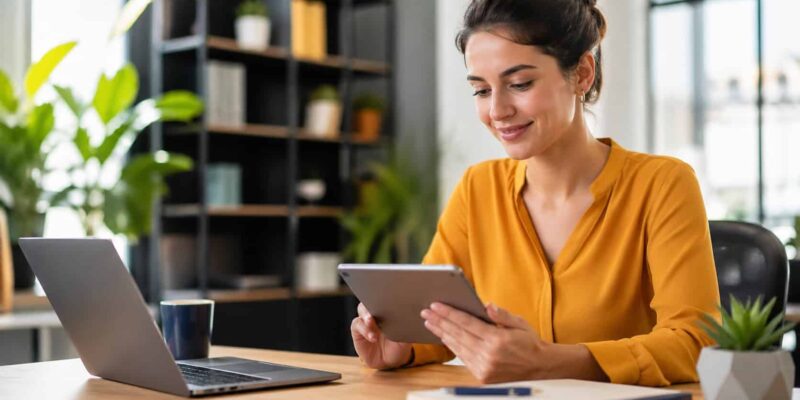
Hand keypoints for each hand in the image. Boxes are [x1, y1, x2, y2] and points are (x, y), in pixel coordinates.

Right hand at [351, 302, 412, 369]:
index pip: (385, 297)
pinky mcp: (358, 331)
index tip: (388, 298)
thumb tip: (410, 317)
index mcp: (389, 309)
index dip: (385, 295)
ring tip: (371, 322)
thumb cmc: (400, 346)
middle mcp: (376, 312)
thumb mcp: (407, 337)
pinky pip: (357, 325)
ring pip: (362, 309)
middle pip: (371, 299)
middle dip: (373, 302)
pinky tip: (372, 337)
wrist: (390, 361)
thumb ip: (407, 327)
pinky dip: (364, 329)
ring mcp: (366, 320)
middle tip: (378, 307)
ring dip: (366, 315)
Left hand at [421, 302, 545, 382]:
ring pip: (457, 347)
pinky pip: (463, 357)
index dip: (449, 313)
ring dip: (442, 333)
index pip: (467, 323)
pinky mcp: (482, 375)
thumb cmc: (529, 342)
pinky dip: (452, 346)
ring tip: (430, 323)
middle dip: (440, 322)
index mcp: (497, 340)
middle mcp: (489, 355)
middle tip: (426, 312)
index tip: (436, 305)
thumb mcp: (520, 323)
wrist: (540, 367)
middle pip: (458, 334)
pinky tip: (444, 336)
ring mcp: (484, 367)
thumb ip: (502, 315)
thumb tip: (486, 306)